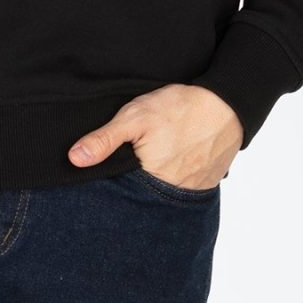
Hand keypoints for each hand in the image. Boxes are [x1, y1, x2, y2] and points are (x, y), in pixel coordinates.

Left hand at [66, 83, 241, 189]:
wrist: (228, 104)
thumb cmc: (179, 109)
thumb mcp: (134, 118)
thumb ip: (104, 140)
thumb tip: (74, 159)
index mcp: (149, 180)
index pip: (121, 195)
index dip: (112, 186)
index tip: (107, 177)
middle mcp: (171, 193)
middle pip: (143, 198)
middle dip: (134, 187)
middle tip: (136, 164)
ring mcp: (191, 192)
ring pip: (163, 196)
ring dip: (155, 186)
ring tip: (154, 165)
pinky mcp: (206, 185)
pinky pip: (184, 192)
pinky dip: (175, 183)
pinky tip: (173, 166)